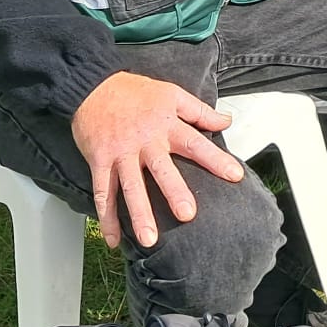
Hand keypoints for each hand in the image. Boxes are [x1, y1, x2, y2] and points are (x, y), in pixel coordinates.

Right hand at [70, 71, 242, 249]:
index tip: (235, 176)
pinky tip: (114, 240)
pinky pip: (103, 193)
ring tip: (150, 239)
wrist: (92, 86)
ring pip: (130, 187)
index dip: (216, 159)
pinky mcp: (99, 162)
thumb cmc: (135, 91)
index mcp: (166, 125)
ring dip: (139, 214)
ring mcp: (120, 154)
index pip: (195, 144)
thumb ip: (200, 111)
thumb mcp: (172, 94)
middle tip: (188, 214)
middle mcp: (145, 142)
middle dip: (174, 192)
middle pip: (162, 170)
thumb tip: (227, 121)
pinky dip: (107, 217)